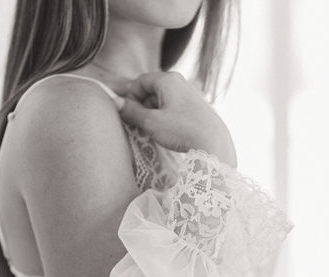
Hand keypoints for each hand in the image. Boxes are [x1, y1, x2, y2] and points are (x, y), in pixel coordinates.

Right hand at [117, 71, 236, 165]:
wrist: (213, 143)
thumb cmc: (181, 130)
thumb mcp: (151, 122)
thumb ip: (131, 111)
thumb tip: (115, 102)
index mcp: (168, 80)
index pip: (141, 81)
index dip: (130, 97)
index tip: (128, 114)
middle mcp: (181, 82)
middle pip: (153, 90)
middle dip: (142, 106)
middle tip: (139, 125)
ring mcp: (191, 94)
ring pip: (165, 100)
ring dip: (154, 113)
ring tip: (153, 131)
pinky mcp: (198, 108)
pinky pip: (176, 107)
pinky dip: (167, 117)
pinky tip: (169, 133)